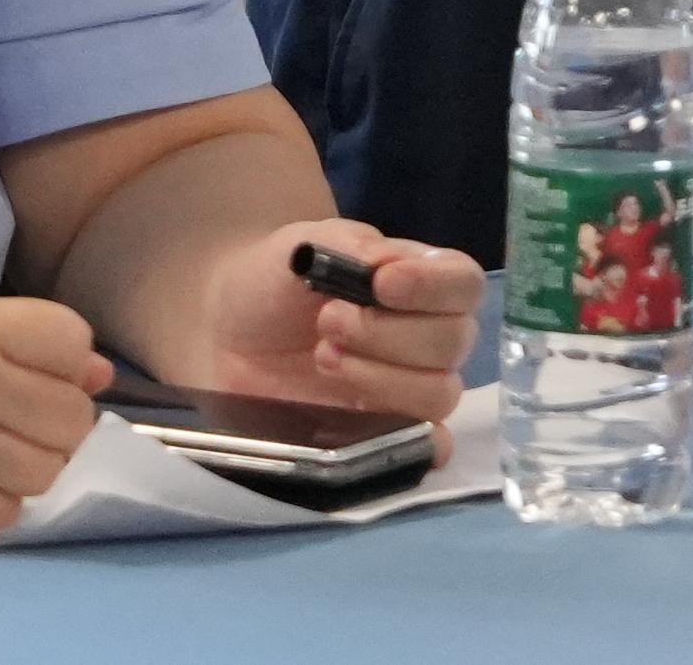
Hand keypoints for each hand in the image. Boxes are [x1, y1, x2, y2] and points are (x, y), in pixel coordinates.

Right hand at [0, 292, 108, 541]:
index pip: (72, 342)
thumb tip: (100, 373)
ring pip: (48, 469)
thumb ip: (22, 345)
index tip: (34, 374)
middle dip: (49, 422)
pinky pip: (8, 514)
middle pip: (72, 414)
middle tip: (4, 420)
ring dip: (23, 466)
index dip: (63, 363)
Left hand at [195, 232, 475, 421]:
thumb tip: (390, 265)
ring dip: (383, 377)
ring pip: (441, 393)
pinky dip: (415, 440)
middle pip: (454, 341)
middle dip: (388, 332)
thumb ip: (350, 248)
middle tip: (327, 321)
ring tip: (324, 357)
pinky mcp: (388, 431)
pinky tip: (364, 415)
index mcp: (418, 279)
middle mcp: (426, 334)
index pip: (463, 282)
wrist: (229, 327)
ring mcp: (410, 387)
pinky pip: (430, 446)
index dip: (432, 286)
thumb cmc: (276, 278)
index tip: (381, 284)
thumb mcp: (305, 246)